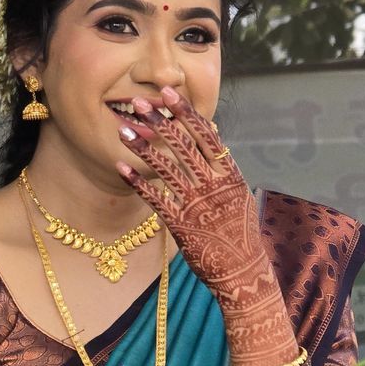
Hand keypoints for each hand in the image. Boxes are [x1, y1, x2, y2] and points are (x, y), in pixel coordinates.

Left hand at [115, 89, 290, 359]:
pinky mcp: (181, 225)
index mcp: (229, 175)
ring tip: (123, 129)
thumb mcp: (239, 195)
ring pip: (166, 168)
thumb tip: (216, 139)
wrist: (244, 272)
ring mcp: (196, 205)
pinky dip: (138, 182)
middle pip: (183, 146)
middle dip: (159, 121)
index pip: (206, 135)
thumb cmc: (240, 233)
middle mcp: (213, 186)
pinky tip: (121, 167)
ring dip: (143, 147)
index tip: (169, 93)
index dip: (186, 112)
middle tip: (138, 102)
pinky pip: (155, 198)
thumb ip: (223, 168)